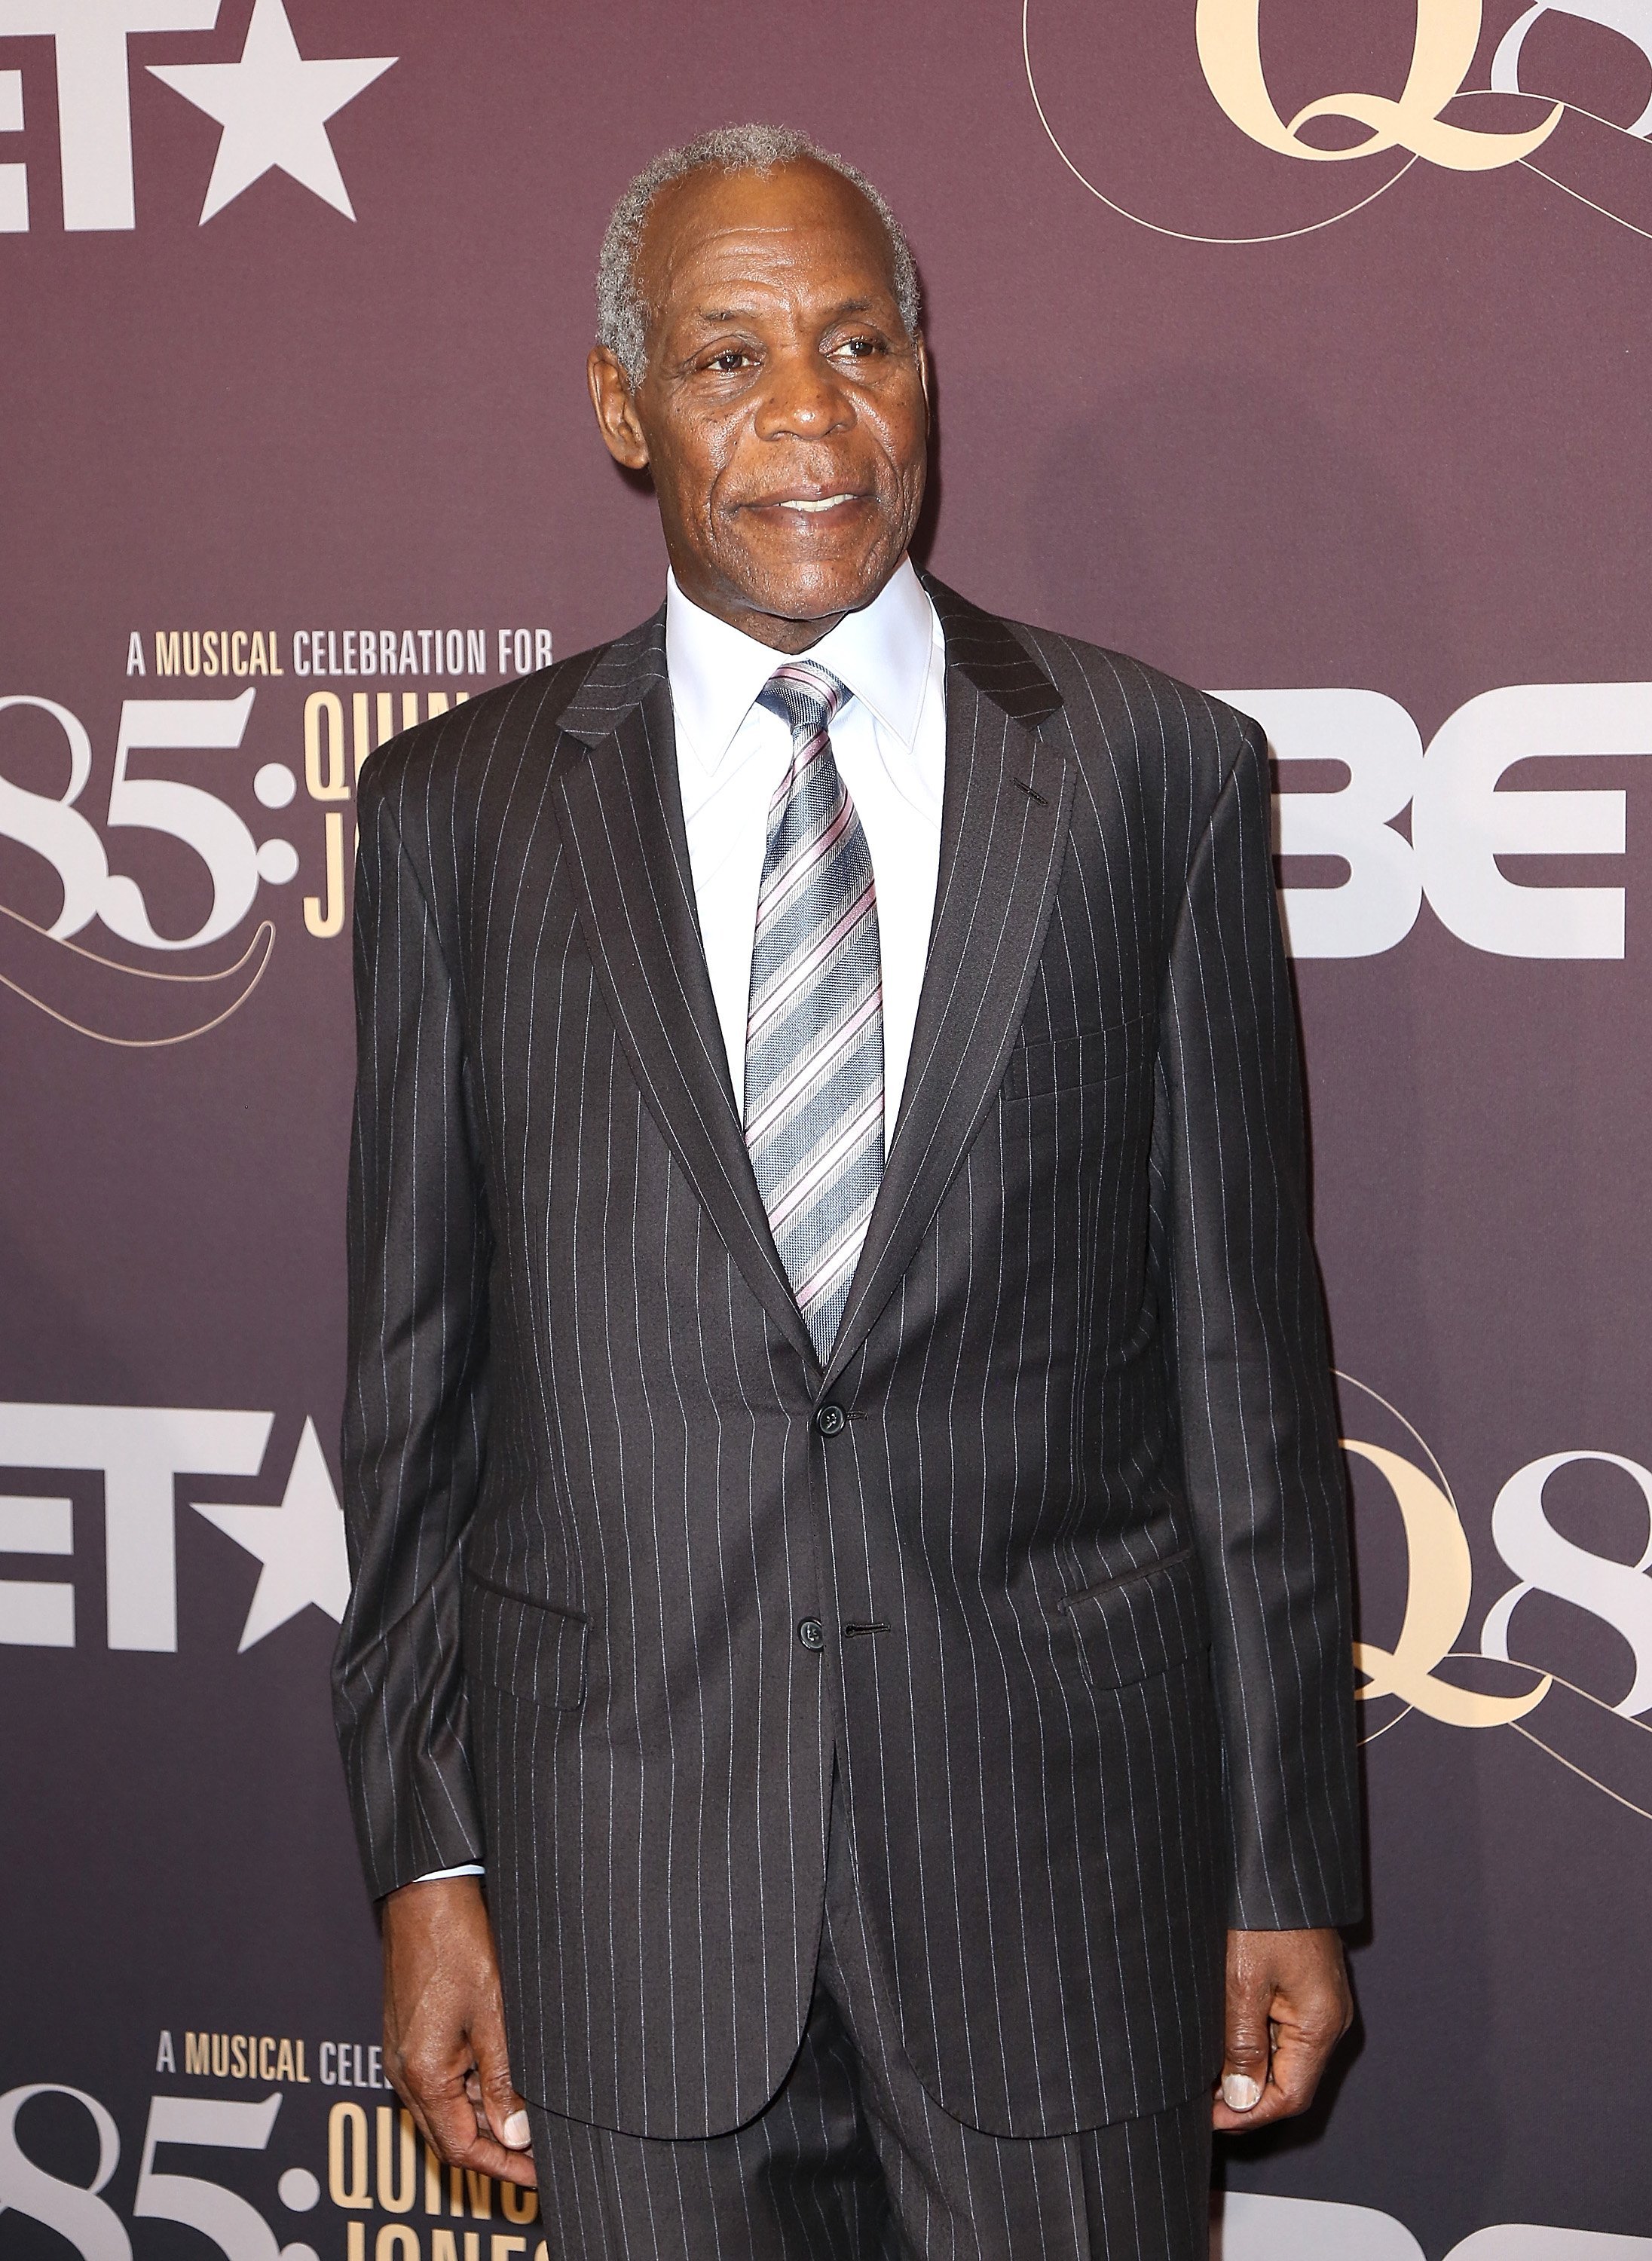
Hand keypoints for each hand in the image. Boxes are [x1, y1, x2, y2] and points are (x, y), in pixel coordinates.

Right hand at [380, 1875, 536, 2187]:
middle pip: (450, 2135)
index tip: (538, 2176)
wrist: (425, 1892)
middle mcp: (405, 2072)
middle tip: (541, 2155)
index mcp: (423, 2075)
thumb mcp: (493, 2013)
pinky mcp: (410, 2032)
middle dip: (496, 2151)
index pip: (461, 2148)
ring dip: (484, 2119)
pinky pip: (439, 2080)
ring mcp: (404, 2052)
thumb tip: (516, 2133)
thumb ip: (503, 2078)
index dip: (503, 2167)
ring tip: (530, 2121)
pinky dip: (470, 2090)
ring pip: (446, 2108)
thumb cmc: (458, 1943)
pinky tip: (503, 2081)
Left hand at [1211, 1927, 1352, 2132]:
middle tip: (1200, 2101)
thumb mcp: (1243, 1979)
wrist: (1275, 1857)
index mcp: (1321, 2022)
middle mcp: (1328, 2018)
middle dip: (1247, 2098)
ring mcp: (1318, 2002)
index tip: (1208, 2119)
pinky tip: (1221, 2040)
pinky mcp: (1304, 1985)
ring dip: (1248, 2070)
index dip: (1250, 2115)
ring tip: (1204, 2075)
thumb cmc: (1262, 1911)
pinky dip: (1253, 2042)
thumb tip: (1242, 2099)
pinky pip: (1281, 2029)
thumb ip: (1242, 2043)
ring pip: (1284, 2056)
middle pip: (1290, 2080)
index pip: (1291, 2096)